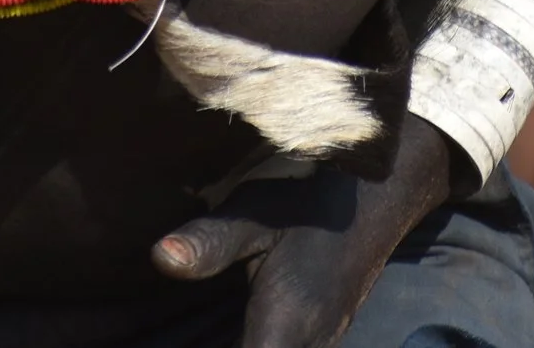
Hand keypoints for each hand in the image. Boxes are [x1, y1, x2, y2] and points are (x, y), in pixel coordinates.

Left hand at [150, 115, 459, 347]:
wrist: (372, 200)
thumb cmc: (306, 207)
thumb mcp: (252, 214)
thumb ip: (209, 242)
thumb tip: (160, 257)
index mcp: (283, 332)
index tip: (187, 341)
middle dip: (216, 347)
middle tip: (199, 331)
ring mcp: (319, 347)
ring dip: (241, 343)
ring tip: (209, 330)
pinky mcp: (321, 339)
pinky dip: (256, 341)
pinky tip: (236, 328)